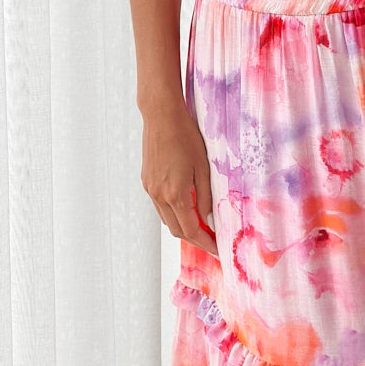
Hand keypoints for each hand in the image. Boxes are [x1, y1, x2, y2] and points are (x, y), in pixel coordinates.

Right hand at [141, 101, 218, 248]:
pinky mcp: (146, 182)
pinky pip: (160, 207)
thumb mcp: (203, 168)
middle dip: (195, 239)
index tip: (217, 249)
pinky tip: (186, 208)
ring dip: (183, 227)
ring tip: (202, 227)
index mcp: (175, 194)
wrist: (161, 116)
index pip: (191, 230)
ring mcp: (150, 189)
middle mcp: (159, 195)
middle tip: (212, 240)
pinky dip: (174, 213)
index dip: (205, 243)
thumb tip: (209, 220)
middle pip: (177, 230)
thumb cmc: (186, 136)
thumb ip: (205, 198)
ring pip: (167, 220)